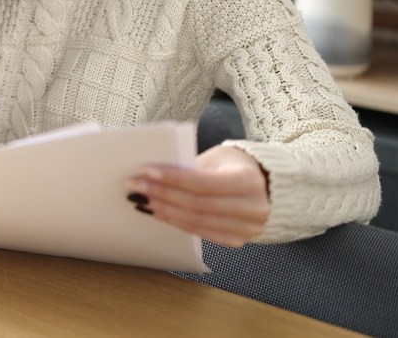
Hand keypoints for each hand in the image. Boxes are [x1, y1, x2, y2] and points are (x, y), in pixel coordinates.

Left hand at [126, 146, 269, 247]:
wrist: (262, 184)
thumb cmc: (232, 165)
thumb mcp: (216, 158)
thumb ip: (191, 167)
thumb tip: (153, 175)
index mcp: (248, 181)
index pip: (203, 183)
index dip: (172, 179)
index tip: (145, 172)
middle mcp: (253, 208)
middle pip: (197, 204)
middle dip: (162, 195)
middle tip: (135, 187)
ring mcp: (247, 228)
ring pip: (197, 221)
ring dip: (164, 211)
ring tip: (141, 200)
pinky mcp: (237, 240)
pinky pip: (201, 233)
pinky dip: (176, 223)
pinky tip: (158, 213)